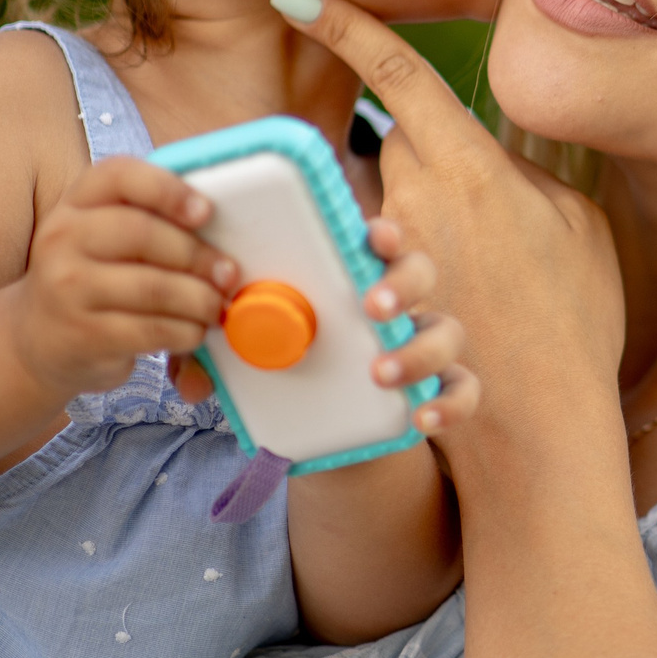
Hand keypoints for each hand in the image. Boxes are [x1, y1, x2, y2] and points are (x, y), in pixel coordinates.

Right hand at [13, 156, 235, 398]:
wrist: (40, 338)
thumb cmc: (95, 276)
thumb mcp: (107, 236)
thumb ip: (150, 219)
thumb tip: (222, 235)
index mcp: (76, 201)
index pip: (119, 175)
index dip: (168, 189)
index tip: (205, 211)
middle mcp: (61, 238)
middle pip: (144, 233)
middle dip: (198, 256)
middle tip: (228, 273)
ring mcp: (66, 287)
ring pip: (153, 288)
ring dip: (200, 300)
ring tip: (216, 306)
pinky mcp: (82, 333)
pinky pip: (150, 329)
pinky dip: (186, 331)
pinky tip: (195, 331)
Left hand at [160, 214, 479, 432]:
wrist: (317, 425)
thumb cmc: (282, 364)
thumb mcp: (240, 353)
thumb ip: (212, 355)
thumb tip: (191, 380)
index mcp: (352, 276)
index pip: (377, 239)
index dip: (381, 232)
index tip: (368, 237)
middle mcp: (396, 304)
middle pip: (422, 271)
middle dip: (402, 284)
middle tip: (370, 306)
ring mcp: (422, 344)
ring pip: (449, 331)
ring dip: (418, 348)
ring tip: (379, 371)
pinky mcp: (438, 387)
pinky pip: (465, 388)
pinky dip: (451, 400)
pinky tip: (422, 414)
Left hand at [268, 0, 625, 454]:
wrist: (555, 422)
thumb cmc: (580, 316)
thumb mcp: (576, 224)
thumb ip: (524, 180)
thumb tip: (490, 160)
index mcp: (471, 168)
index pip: (399, 75)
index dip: (345, 27)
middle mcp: (423, 207)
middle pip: (391, 147)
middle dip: (415, 158)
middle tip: (467, 206)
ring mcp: (398, 262)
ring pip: (376, 216)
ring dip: (401, 241)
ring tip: (426, 286)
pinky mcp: (383, 315)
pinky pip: (377, 297)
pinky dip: (399, 324)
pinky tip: (421, 364)